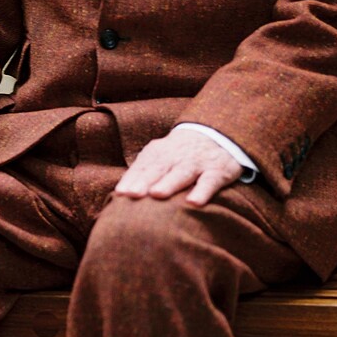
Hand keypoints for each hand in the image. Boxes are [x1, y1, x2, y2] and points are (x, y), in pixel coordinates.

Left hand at [114, 126, 241, 208]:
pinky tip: (194, 202)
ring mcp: (197, 163)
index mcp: (159, 153)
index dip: (131, 179)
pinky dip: (203, 191)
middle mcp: (176, 156)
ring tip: (157, 194)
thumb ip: (142, 172)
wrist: (217, 133)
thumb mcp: (161, 157)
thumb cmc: (180, 154)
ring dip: (169, 183)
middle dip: (144, 181)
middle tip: (132, 194)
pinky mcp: (217, 171)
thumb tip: (119, 194)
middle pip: (158, 168)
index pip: (143, 166)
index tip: (120, 193)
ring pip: (182, 173)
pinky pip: (210, 181)